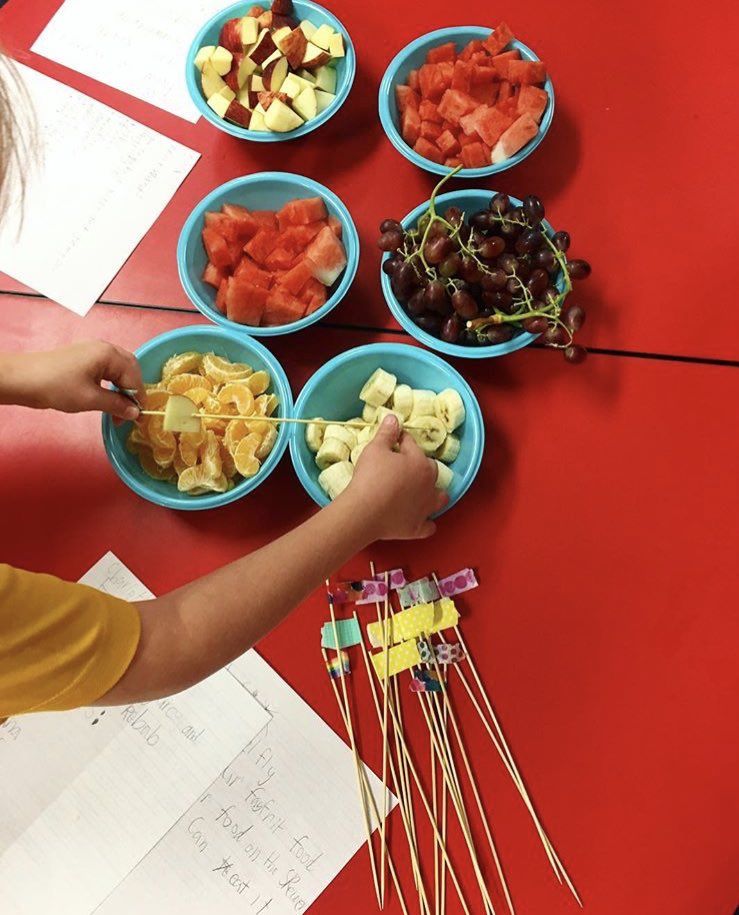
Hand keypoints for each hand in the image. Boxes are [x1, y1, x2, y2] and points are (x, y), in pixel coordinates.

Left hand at [2, 341, 142, 419]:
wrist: (23, 380)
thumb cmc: (56, 387)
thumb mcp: (90, 399)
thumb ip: (116, 405)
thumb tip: (134, 412)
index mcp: (108, 354)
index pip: (134, 377)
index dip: (138, 398)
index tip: (138, 417)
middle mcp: (104, 348)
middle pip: (130, 369)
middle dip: (132, 391)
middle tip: (129, 412)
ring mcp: (93, 351)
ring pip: (119, 369)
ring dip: (122, 389)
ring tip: (117, 409)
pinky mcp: (83, 358)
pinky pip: (107, 369)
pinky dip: (112, 384)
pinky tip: (107, 398)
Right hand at [340, 414, 447, 539]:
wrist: (364, 511)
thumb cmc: (370, 477)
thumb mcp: (375, 449)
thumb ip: (386, 433)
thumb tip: (393, 418)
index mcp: (420, 462)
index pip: (412, 445)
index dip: (401, 441)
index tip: (394, 441)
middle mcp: (429, 484)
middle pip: (430, 470)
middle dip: (420, 466)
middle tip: (403, 466)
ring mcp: (425, 508)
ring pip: (440, 498)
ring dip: (434, 494)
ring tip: (424, 492)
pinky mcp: (417, 527)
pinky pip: (429, 526)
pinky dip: (426, 523)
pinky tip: (421, 520)